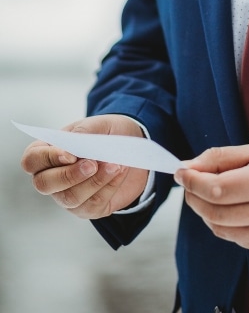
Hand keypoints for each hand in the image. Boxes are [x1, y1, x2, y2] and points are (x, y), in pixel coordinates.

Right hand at [20, 114, 148, 218]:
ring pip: (70, 198)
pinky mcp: (87, 208)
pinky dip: (109, 187)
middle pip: (44, 184)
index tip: (71, 155)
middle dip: (69, 175)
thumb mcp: (98, 124)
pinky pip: (93, 204)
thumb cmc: (107, 133)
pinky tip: (120, 172)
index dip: (47, 158)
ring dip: (95, 181)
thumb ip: (83, 132)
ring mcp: (67, 195)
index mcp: (48, 151)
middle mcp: (52, 177)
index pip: (31, 160)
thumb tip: (73, 146)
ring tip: (115, 165)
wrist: (132, 148)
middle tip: (93, 164)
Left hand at [174, 140, 248, 253]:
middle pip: (215, 212)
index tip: (181, 171)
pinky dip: (223, 224)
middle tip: (189, 182)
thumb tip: (187, 167)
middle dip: (194, 197)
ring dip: (205, 212)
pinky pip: (236, 239)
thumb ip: (221, 157)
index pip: (217, 189)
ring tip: (207, 194)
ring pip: (221, 230)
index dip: (193, 182)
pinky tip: (229, 208)